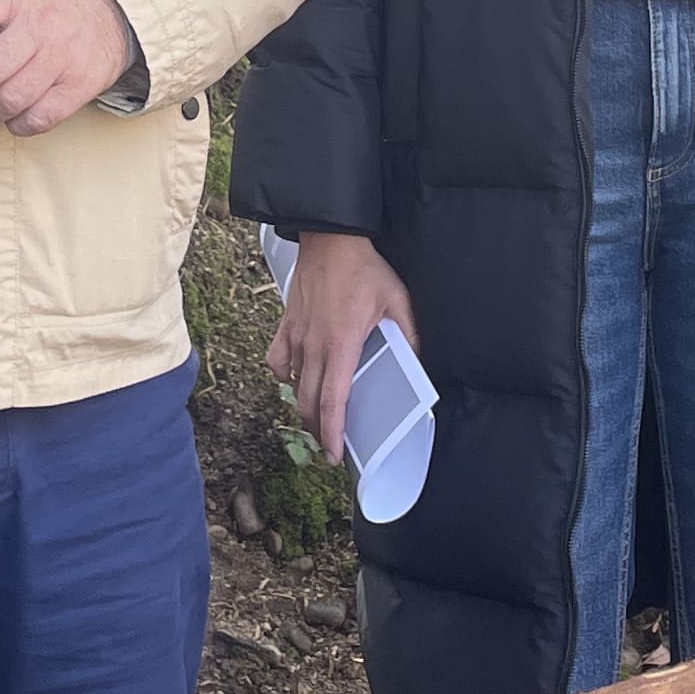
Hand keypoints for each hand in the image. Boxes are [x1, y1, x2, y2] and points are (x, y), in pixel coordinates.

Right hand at [266, 233, 416, 465]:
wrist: (329, 238)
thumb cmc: (363, 268)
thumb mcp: (397, 300)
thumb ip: (408, 335)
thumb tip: (416, 361)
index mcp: (341, 345)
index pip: (333, 401)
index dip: (332, 433)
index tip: (334, 454)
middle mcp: (314, 346)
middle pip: (309, 402)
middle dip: (319, 430)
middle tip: (330, 445)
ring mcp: (296, 336)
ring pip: (295, 385)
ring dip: (306, 405)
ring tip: (319, 417)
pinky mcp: (286, 325)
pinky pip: (278, 361)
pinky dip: (286, 376)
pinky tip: (296, 378)